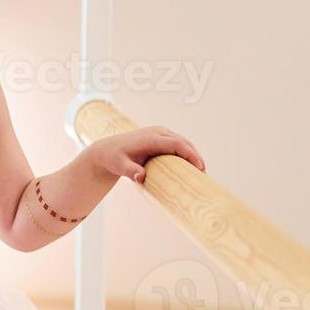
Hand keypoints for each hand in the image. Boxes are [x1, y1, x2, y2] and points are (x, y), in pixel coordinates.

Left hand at [86, 127, 205, 184]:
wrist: (106, 150)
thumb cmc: (113, 158)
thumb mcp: (119, 165)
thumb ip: (129, 171)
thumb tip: (140, 177)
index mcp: (150, 138)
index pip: (177, 144)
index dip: (190, 154)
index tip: (200, 167)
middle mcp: (157, 132)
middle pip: (183, 142)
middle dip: (195, 157)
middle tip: (203, 175)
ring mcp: (159, 133)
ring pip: (182, 142)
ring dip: (192, 155)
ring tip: (199, 173)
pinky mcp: (160, 137)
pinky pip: (178, 144)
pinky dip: (186, 153)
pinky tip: (190, 166)